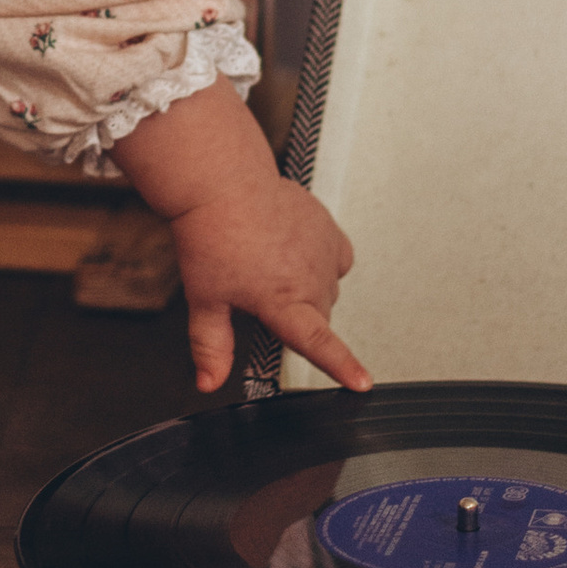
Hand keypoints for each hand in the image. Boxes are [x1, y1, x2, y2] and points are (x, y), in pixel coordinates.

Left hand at [167, 163, 364, 393]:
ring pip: (326, 289)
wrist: (222, 183)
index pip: (318, 342)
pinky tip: (298, 253)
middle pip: (317, 318)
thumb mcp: (204, 300)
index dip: (342, 366)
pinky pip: (337, 257)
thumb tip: (210, 382)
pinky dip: (322, 262)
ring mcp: (322, 250)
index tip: (362, 384)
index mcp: (282, 299)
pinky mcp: (328, 227)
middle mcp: (309, 277)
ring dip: (308, 290)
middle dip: (296, 318)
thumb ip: (211, 347)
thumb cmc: (211, 237)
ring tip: (272, 267)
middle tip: (260, 296)